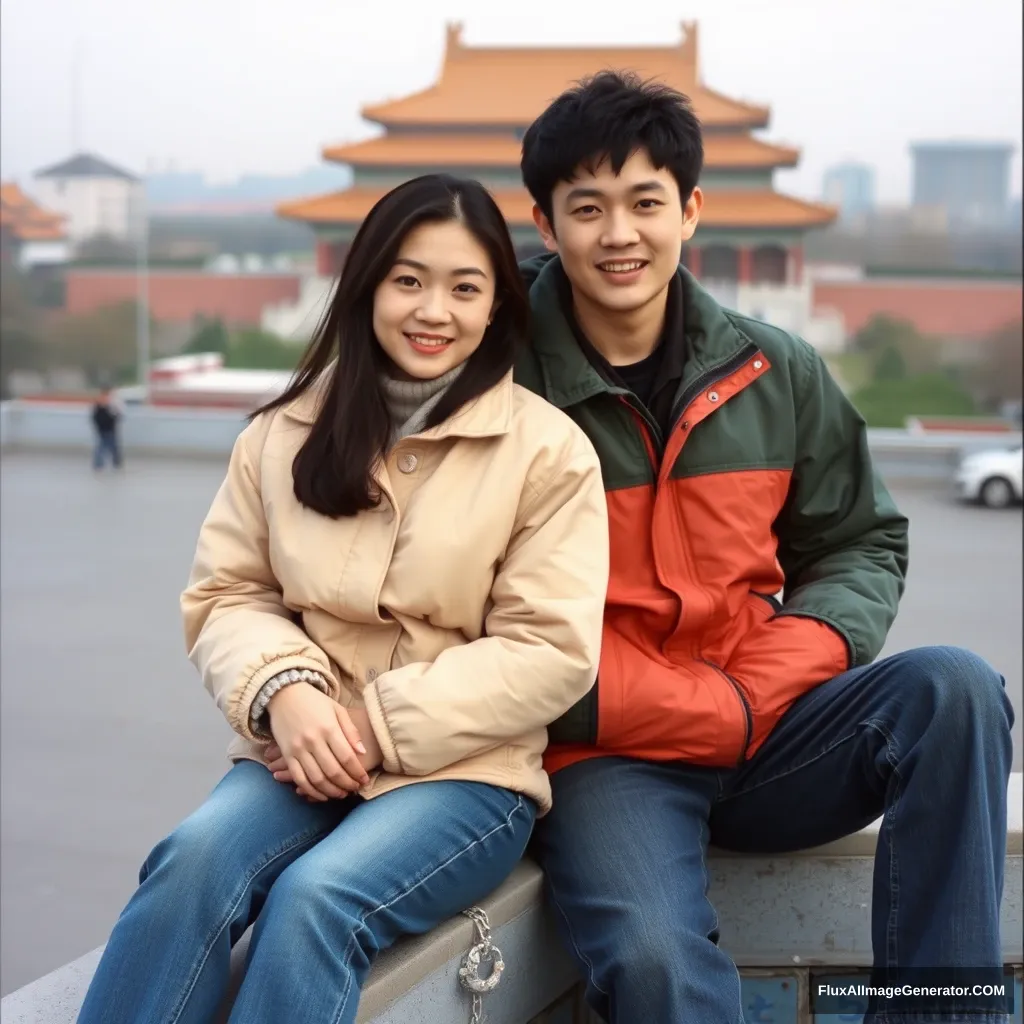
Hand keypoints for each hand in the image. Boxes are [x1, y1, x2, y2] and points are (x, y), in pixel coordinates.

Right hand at [266, 683, 369, 800]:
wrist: (284, 693)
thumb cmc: (315, 702)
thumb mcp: (337, 710)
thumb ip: (351, 731)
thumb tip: (362, 752)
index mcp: (329, 728)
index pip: (346, 757)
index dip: (357, 772)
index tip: (365, 780)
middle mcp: (313, 740)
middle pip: (333, 771)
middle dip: (346, 784)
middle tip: (355, 789)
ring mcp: (298, 748)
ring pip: (316, 778)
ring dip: (331, 791)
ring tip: (341, 794)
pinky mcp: (286, 754)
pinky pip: (298, 778)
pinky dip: (310, 791)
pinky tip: (321, 795)